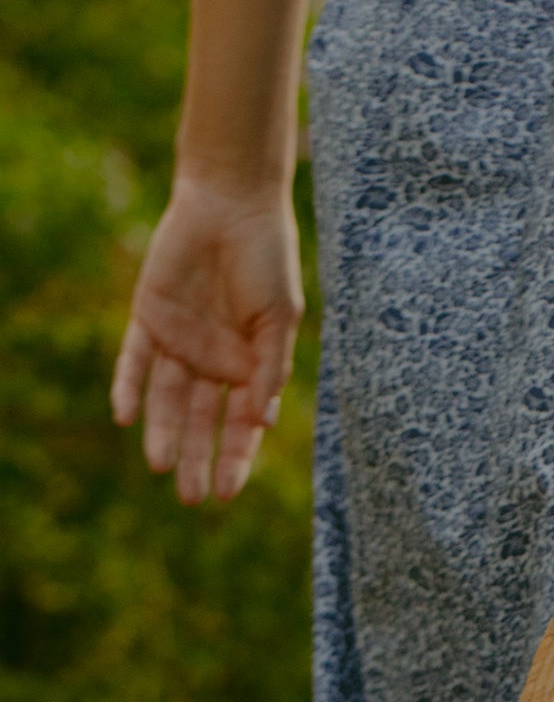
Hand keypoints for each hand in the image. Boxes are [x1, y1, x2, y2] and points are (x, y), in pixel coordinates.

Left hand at [111, 176, 304, 503]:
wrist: (231, 204)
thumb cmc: (268, 258)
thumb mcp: (280, 317)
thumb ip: (269, 367)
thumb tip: (262, 422)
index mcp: (249, 364)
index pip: (240, 424)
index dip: (236, 457)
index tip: (228, 493)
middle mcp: (211, 360)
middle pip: (198, 419)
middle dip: (195, 457)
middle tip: (190, 497)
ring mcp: (178, 341)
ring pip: (165, 398)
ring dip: (161, 431)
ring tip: (159, 465)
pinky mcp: (148, 318)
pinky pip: (134, 360)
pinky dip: (128, 387)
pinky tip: (125, 417)